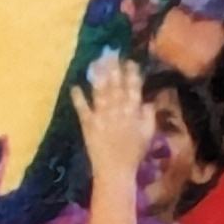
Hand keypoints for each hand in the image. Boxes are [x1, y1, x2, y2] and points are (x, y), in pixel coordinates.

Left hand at [75, 72, 155, 210]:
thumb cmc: (133, 154)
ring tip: (95, 62)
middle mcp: (118, 111)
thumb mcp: (148, 134)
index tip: (129, 60)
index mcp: (134, 112)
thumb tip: (149, 100)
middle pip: (116, 85)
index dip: (131, 73)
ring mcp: (102, 116)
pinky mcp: (88, 124)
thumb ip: (149, 116)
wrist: (115, 171)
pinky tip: (74, 86)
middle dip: (113, 68)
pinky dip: (78, 98)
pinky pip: (82, 108)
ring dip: (98, 76)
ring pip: (100, 92)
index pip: (134, 88)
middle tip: (110, 52)